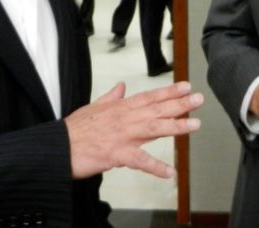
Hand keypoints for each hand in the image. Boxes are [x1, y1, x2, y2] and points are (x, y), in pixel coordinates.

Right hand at [65, 81, 203, 178]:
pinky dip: (156, 167)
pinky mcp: (117, 155)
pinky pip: (140, 161)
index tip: (186, 86)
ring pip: (154, 129)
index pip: (150, 96)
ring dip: (176, 127)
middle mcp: (125, 118)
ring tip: (195, 125)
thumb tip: (122, 86)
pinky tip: (171, 173)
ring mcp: (123, 136)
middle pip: (157, 109)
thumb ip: (111, 96)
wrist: (59, 146)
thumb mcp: (94, 106)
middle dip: (180, 104)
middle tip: (199, 99)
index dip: (169, 91)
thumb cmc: (75, 128)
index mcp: (121, 107)